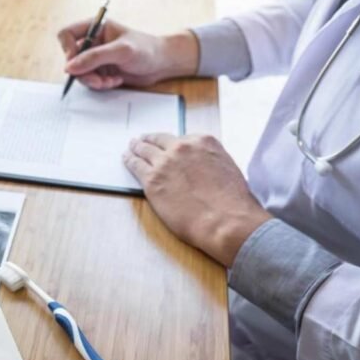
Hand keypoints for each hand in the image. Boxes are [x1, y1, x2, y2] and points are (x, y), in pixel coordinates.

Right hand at [57, 20, 199, 88]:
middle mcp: (93, 42)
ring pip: (80, 72)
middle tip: (97, 80)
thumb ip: (94, 58)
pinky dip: (100, 84)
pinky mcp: (102, 70)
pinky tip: (115, 81)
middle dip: (83, 72)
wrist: (162, 64)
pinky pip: (90, 81)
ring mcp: (97, 57)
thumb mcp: (121, 51)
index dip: (67, 49)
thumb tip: (70, 67)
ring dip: (93, 81)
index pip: (67, 34)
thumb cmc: (147, 49)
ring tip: (109, 82)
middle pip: (72, 58)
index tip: (75, 64)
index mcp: (95, 27)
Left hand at [122, 133, 271, 266]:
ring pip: (145, 150)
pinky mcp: (152, 180)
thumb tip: (198, 167)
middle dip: (151, 140)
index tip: (168, 146)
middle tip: (142, 140)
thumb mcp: (227, 169)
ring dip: (137, 147)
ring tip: (132, 147)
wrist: (225, 221)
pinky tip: (127, 159)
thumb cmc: (232, 202)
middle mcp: (182, 147)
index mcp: (204, 142)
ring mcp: (165, 162)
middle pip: (160, 140)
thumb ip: (209, 162)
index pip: (182, 138)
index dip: (173, 144)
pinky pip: (135, 165)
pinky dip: (129, 161)